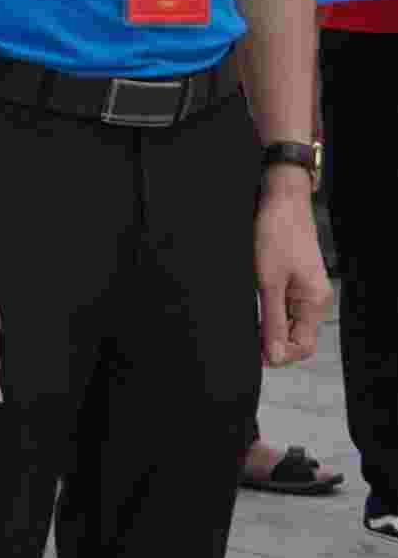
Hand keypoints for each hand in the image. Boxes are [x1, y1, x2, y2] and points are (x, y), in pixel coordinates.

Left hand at [256, 178, 331, 367]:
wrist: (280, 200)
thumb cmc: (276, 234)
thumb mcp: (267, 281)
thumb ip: (271, 320)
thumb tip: (273, 356)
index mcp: (314, 303)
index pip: (302, 347)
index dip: (278, 356)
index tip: (251, 355)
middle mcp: (314, 300)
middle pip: (295, 338)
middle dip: (272, 343)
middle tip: (243, 338)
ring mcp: (304, 291)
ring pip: (288, 323)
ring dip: (268, 328)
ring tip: (245, 321)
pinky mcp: (293, 281)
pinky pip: (283, 307)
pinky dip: (268, 313)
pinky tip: (251, 307)